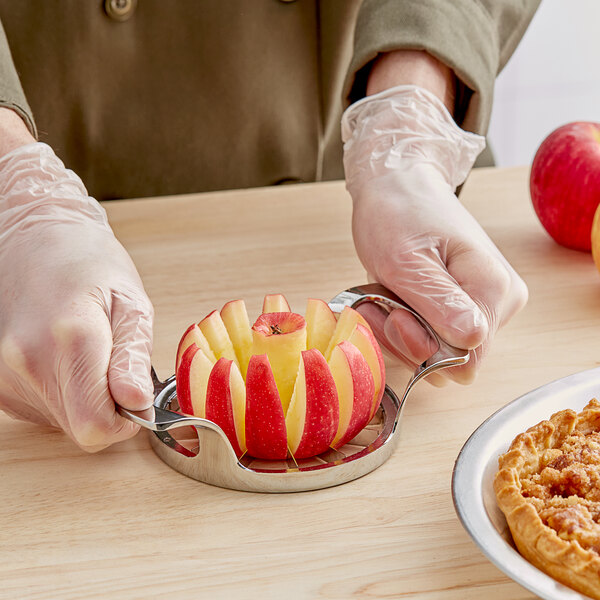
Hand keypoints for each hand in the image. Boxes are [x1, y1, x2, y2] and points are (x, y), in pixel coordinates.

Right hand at [0, 142, 153, 449]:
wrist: (33, 237)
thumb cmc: (88, 262)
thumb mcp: (130, 303)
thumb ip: (132, 357)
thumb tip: (137, 404)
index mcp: (69, 338)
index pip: (97, 425)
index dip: (127, 420)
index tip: (137, 396)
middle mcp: (26, 361)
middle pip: (80, 428)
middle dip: (110, 409)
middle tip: (118, 369)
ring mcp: (4, 373)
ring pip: (62, 421)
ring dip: (86, 400)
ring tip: (90, 354)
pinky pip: (42, 409)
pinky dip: (64, 394)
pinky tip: (67, 358)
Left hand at [342, 86, 527, 382]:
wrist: (397, 184)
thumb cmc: (397, 214)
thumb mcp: (405, 261)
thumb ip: (437, 303)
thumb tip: (471, 342)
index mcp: (495, 290)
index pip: (467, 360)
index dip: (422, 348)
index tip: (393, 313)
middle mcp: (499, 302)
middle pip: (450, 359)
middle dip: (405, 338)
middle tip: (379, 301)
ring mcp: (482, 304)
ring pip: (435, 351)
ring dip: (396, 330)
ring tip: (379, 294)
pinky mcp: (462, 305)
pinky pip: (429, 336)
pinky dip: (399, 323)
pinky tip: (385, 297)